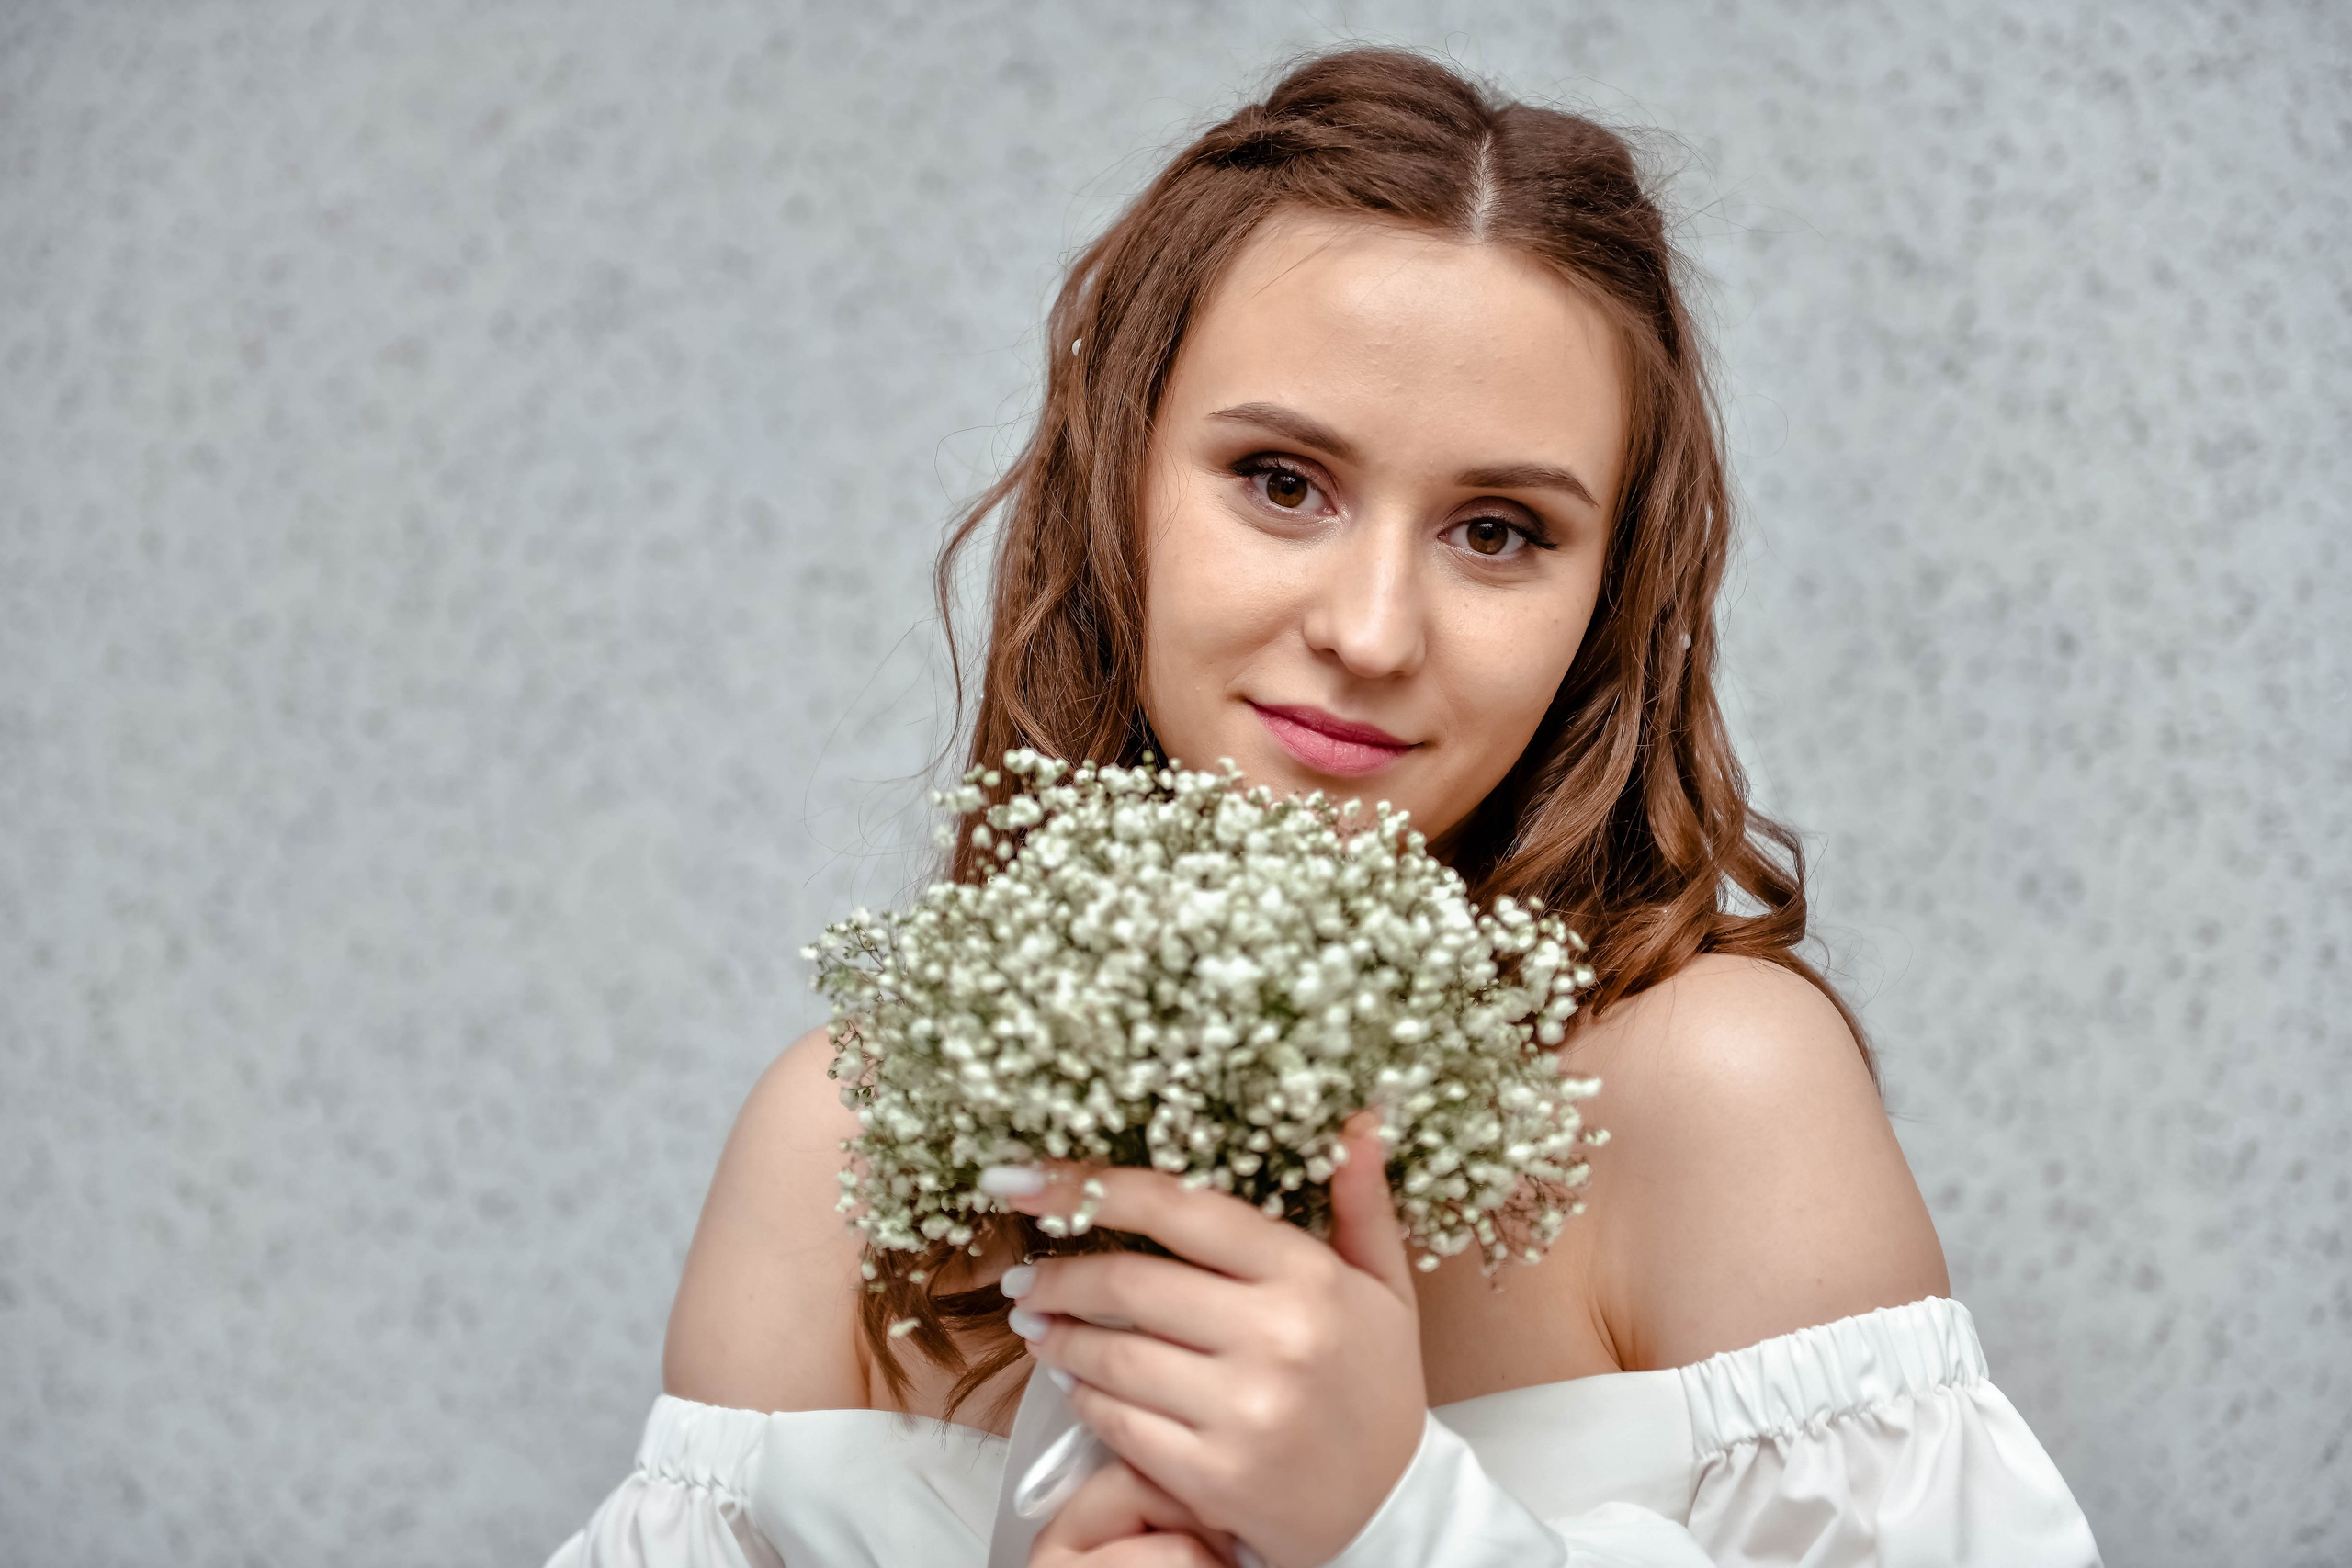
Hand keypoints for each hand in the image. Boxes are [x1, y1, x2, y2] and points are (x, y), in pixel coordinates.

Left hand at [992, 1111, 1425, 1567]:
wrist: (1392, 1512)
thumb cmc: (1376, 1385)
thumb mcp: (1384, 1287)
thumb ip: (1361, 1201)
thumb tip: (1361, 1118)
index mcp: (1308, 1278)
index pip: (1178, 1209)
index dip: (1089, 1188)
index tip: (1024, 1180)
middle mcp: (1277, 1340)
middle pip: (1128, 1285)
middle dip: (1057, 1276)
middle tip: (1024, 1275)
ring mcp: (1243, 1413)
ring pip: (1111, 1359)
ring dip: (1059, 1337)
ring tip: (1038, 1324)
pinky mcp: (1214, 1478)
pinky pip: (1117, 1424)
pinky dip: (1084, 1398)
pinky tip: (1076, 1383)